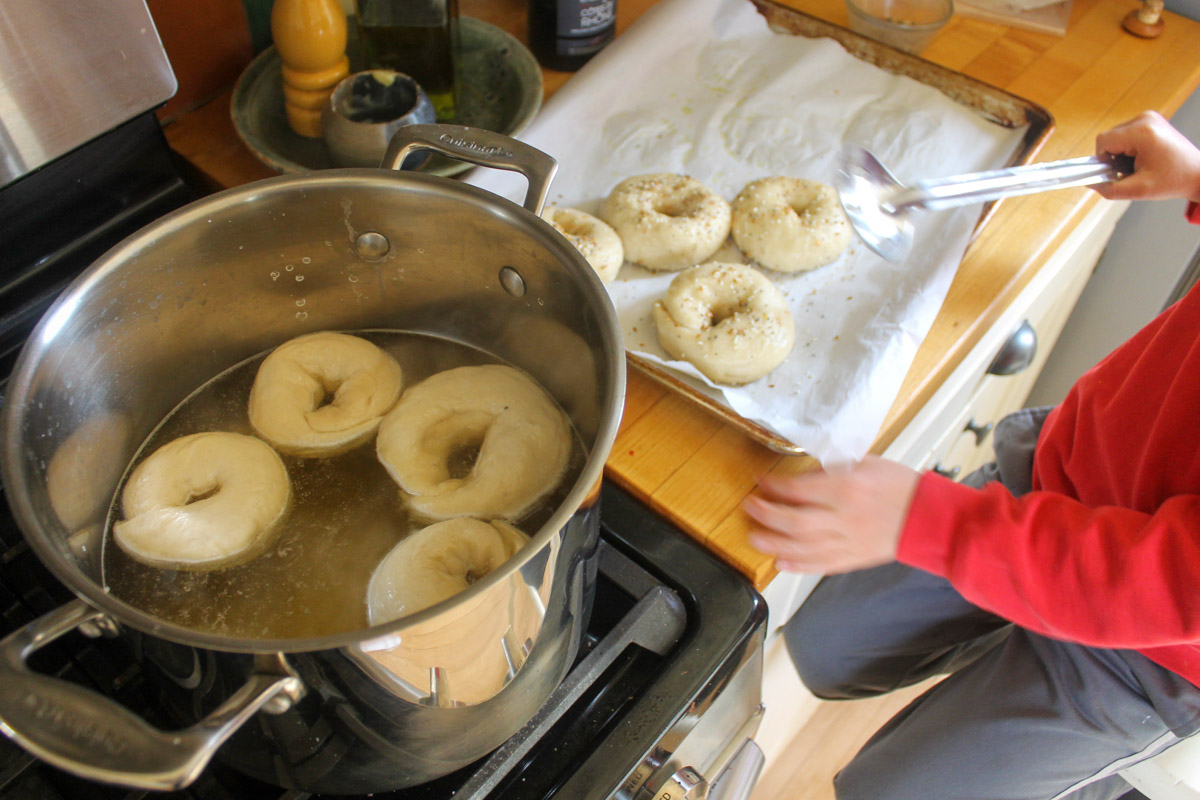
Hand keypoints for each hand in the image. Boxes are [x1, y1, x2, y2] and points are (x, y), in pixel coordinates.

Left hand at [742, 456, 920, 573]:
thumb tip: (803, 477)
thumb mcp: (866, 463)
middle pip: (794, 522)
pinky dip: (797, 565)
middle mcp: (844, 517)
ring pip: (802, 547)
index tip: (761, 482)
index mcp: (848, 488)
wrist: (929, 517)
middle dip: (766, 515)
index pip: (799, 489)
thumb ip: (832, 470)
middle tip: (750, 507)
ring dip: (773, 543)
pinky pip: (820, 565)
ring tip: (754, 537)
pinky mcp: (853, 558)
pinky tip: (780, 562)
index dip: (774, 486)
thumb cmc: (901, 487)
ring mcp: (848, 541)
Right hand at [1093, 111, 1199, 202]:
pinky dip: (1128, 148)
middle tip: (1132, 170)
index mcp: (1142, 132)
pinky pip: (1125, 133)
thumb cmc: (1174, 179)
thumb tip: (1089, 183)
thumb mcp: (1138, 190)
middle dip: (1114, 157)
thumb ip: (1109, 189)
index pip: (1103, 141)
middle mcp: (1145, 119)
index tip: (1115, 172)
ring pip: (1116, 136)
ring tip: (1140, 164)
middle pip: (1109, 138)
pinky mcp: (1151, 120)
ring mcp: (1149, 117)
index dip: (1103, 160)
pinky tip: (1143, 157)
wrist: (1197, 173)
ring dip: (1121, 153)